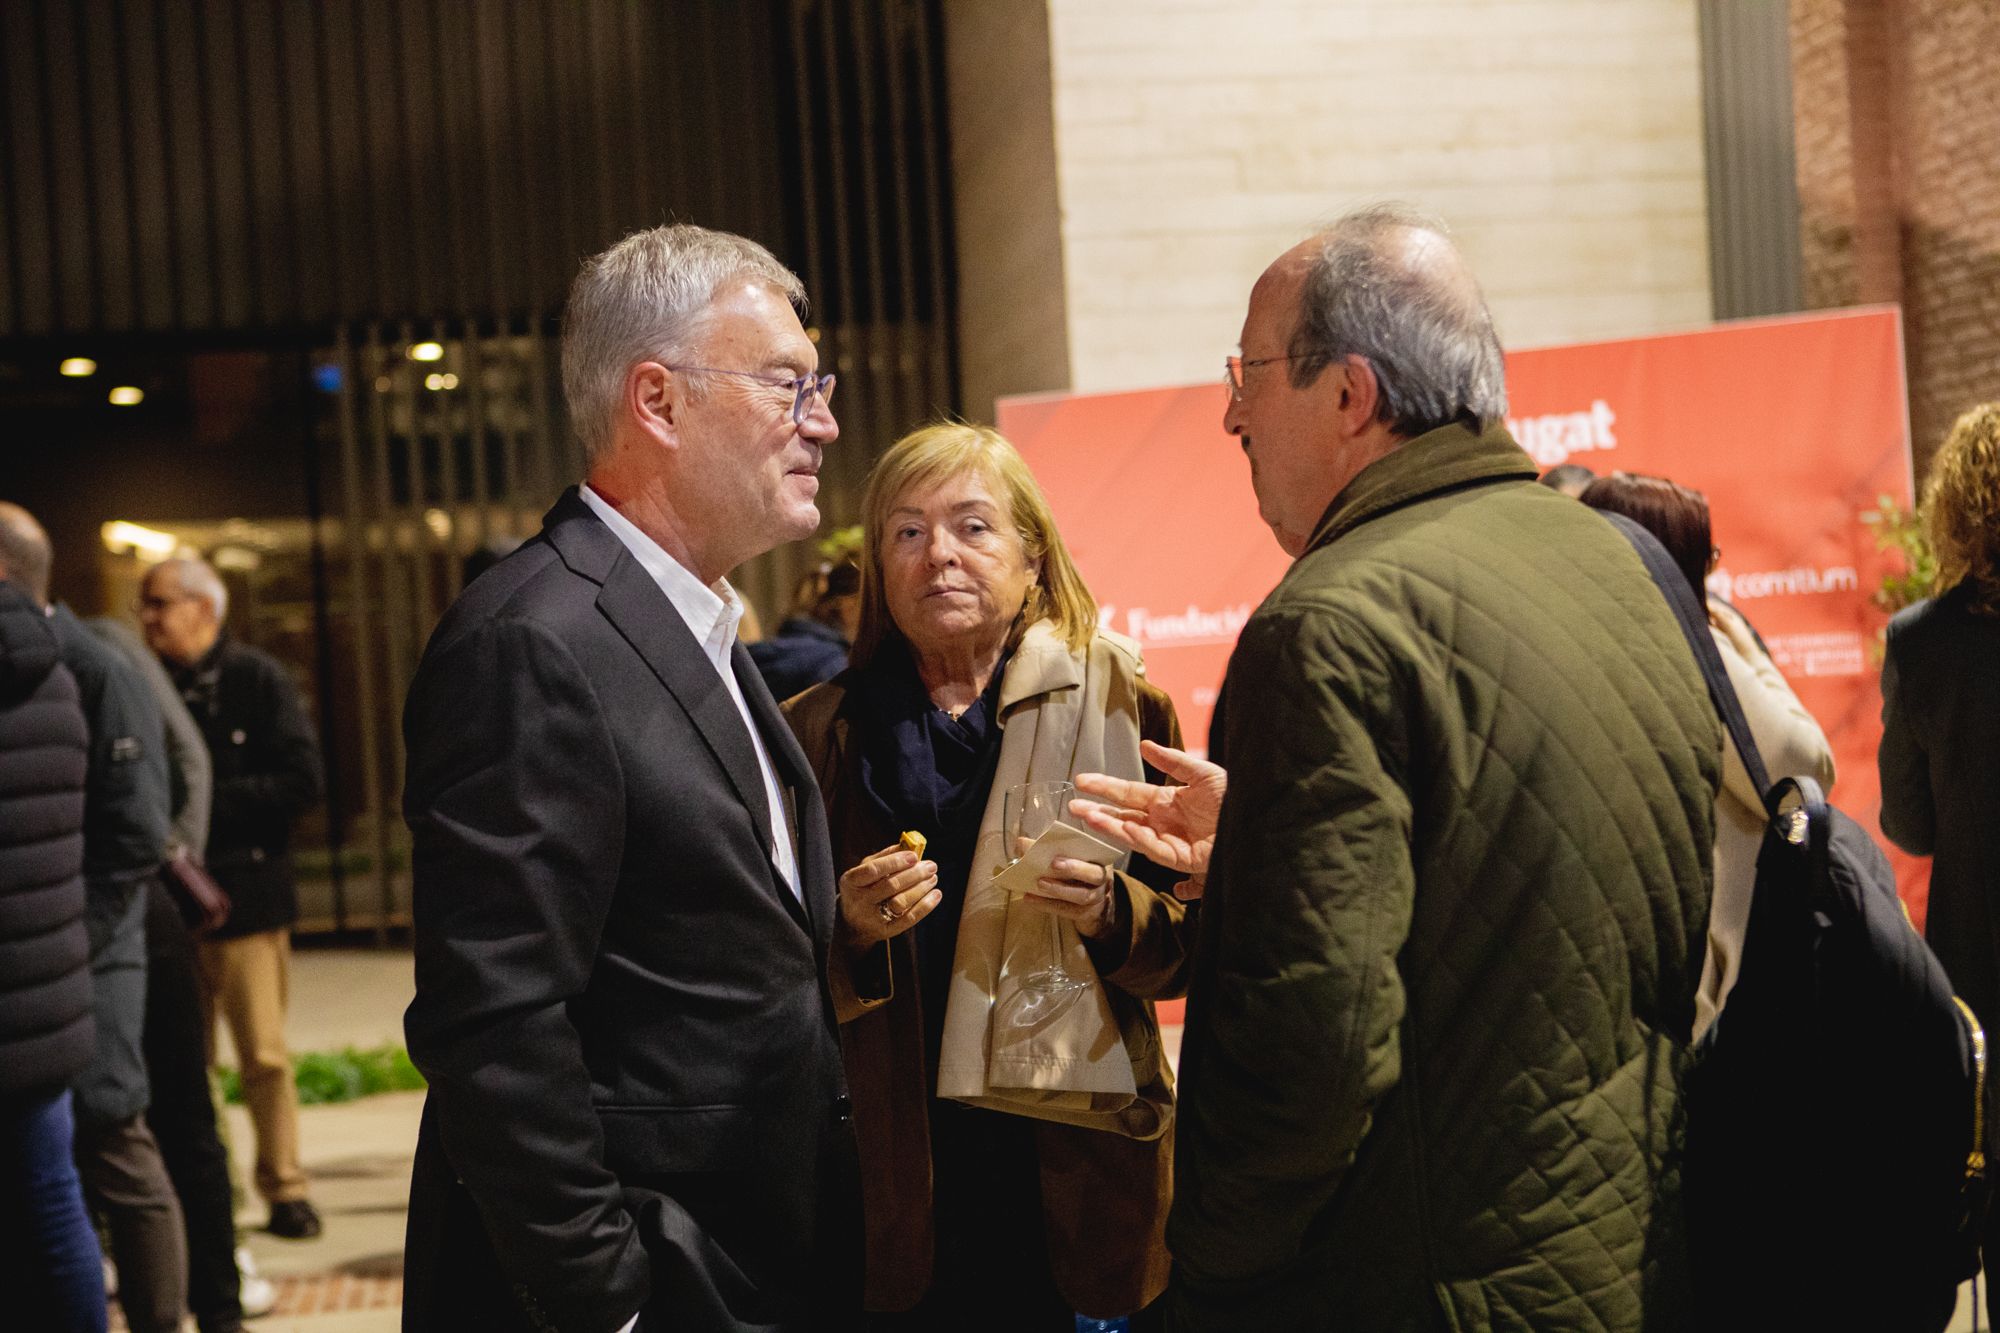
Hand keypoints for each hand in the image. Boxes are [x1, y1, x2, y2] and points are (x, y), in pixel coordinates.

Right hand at [839, 845, 940, 946]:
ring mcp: (872, 919)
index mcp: (851, 881)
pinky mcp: (885, 931)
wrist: (853, 924)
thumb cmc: (862, 888)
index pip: (873, 870)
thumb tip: (907, 845)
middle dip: (914, 874)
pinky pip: (908, 919)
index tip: (914, 856)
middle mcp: (859, 901)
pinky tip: (935, 894)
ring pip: (900, 902)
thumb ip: (884, 856)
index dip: (895, 862)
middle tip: (931, 866)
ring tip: (933, 878)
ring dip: (921, 889)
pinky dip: (925, 906)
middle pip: (890, 886)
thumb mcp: (864, 870)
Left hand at [1026, 856, 1118, 939]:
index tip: (1060, 849)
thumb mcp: (1070, 860)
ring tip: (1039, 883)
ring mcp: (1095, 898)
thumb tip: (1021, 843)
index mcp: (1100, 860)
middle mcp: (1102, 879)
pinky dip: (1047, 904)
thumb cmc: (1076, 875)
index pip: (1094, 852)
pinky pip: (1067, 910)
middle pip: (1093, 874)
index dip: (1080, 848)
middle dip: (1073, 868)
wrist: (1092, 905)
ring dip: (1058, 889)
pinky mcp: (1084, 914)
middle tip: (1053, 864)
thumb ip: (1050, 850)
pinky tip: (1030, 899)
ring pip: (1081, 895)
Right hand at [1073, 740, 1227, 897]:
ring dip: (1111, 827)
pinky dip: (1142, 840)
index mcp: (1165, 801)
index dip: (1105, 787)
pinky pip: (1158, 851)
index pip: (1127, 794)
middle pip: (1123, 817)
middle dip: (1098, 813)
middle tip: (1073, 807)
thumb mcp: (1202, 773)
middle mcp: (1162, 823)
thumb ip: (1173, 761)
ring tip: (1090, 817)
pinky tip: (1129, 829)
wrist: (1256, 819)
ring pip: (1133, 836)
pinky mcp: (1184, 859)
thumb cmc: (1234, 796)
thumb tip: (1144, 746)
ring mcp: (1170, 842)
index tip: (1082, 781)